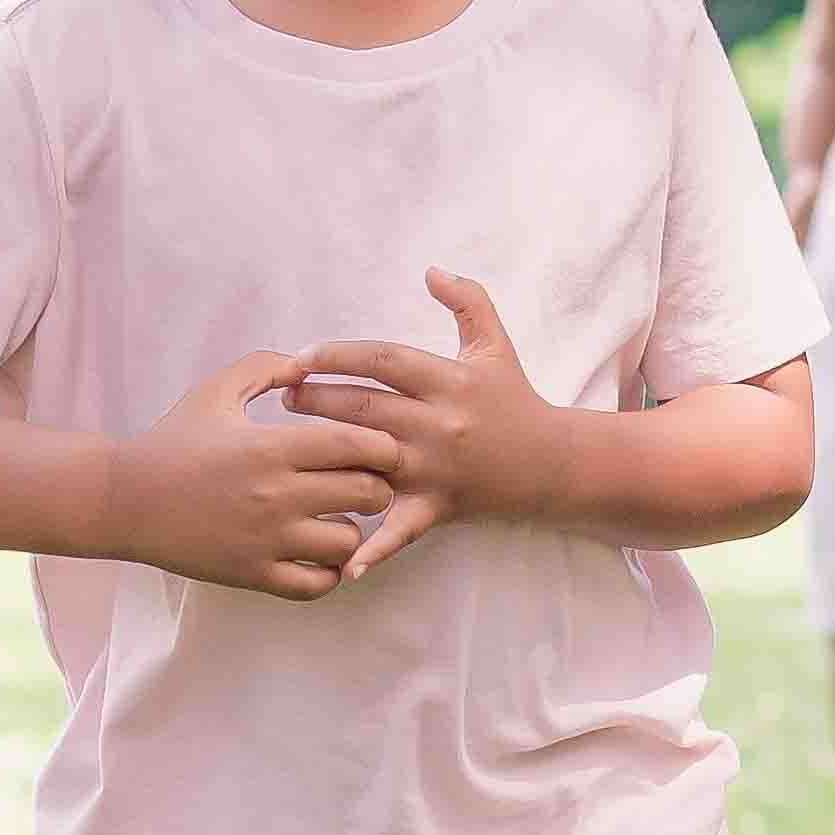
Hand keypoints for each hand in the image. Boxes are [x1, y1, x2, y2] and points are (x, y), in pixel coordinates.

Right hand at [100, 354, 403, 598]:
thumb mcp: (215, 391)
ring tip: (333, 521)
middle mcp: (276, 494)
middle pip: (369, 494)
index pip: (362, 445)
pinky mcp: (252, 574)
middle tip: (359, 485)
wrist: (123, 499)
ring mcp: (265, 539)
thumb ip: (265, 368)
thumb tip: (307, 364)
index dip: (381, 448)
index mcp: (273, 446)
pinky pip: (316, 585)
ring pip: (348, 543)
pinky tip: (314, 555)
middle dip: (376, 488)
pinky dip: (327, 573)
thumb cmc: (173, 441)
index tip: (371, 450)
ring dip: (352, 532)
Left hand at [295, 271, 566, 579]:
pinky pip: (400, 530)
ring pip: (367, 460)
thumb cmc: (514, 400)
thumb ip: (468, 300)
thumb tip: (431, 269)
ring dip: (323, 455)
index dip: (337, 354)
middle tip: (283, 394)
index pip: (382, 359)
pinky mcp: (438, 507)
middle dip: (315, 398)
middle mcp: (440, 423)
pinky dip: (373, 550)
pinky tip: (341, 565)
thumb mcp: (495, 345)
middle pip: (363, 407)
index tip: (302, 356)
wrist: (551, 463)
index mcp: (449, 380)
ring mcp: (437, 468)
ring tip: (286, 448)